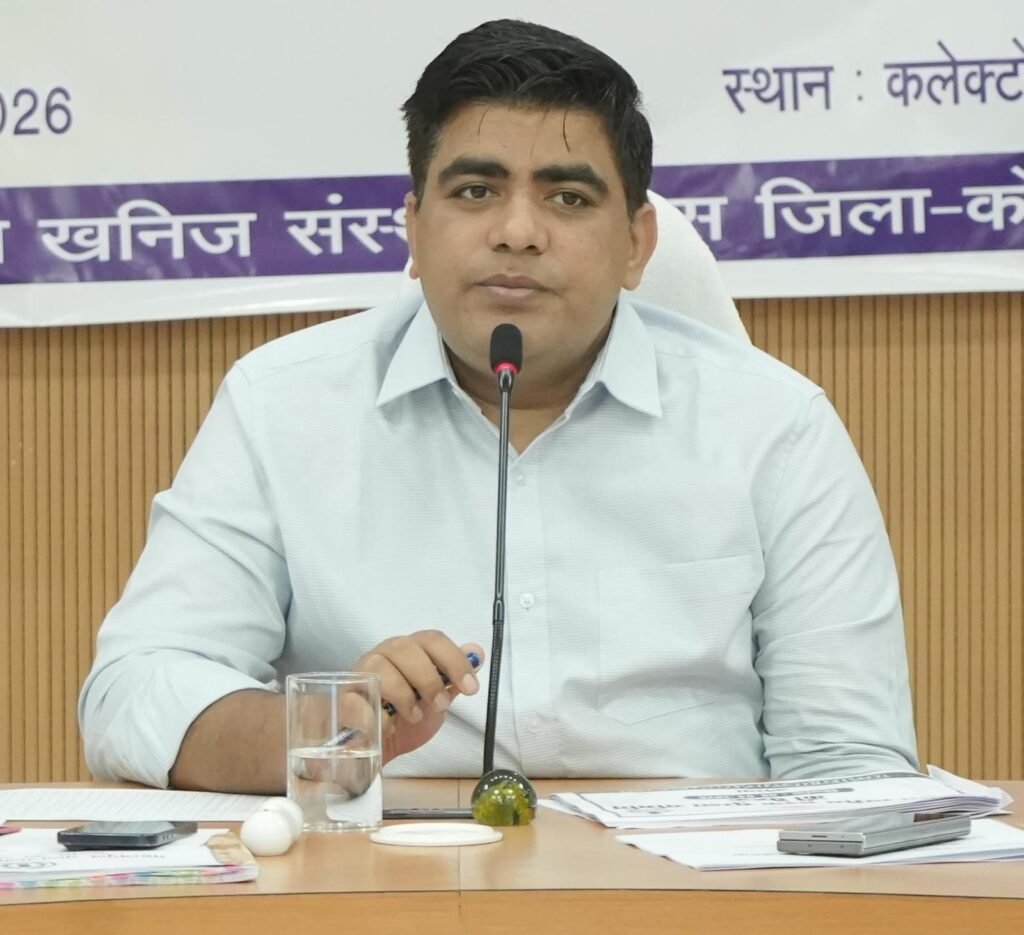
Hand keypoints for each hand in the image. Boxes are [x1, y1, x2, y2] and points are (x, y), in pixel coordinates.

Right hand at [354, 630, 484, 763]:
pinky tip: (389, 726)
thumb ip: (453, 679)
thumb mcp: (435, 702)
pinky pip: (359, 698)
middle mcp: (385, 654)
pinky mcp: (344, 697)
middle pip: (406, 648)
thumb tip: (476, 651)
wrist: (371, 747)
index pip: (433, 640)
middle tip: (441, 705)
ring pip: (380, 668)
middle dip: (429, 679)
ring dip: (403, 695)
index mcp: (410, 651)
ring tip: (414, 716)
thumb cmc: (403, 719)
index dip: (454, 660)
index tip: (471, 688)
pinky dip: (378, 714)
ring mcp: (361, 673)